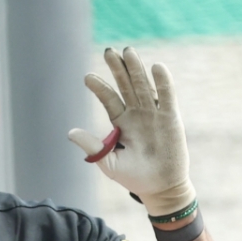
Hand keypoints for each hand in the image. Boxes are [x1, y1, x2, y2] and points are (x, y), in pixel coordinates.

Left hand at [68, 47, 194, 217]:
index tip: (87, 78)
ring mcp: (154, 113)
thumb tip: (70, 132)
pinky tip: (157, 67)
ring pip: (144, 86)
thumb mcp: (109, 164)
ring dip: (137, 69)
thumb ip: (92, 147)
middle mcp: (136, 114)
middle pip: (126, 85)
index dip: (99, 87)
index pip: (109, 99)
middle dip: (118, 69)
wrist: (162, 188)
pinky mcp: (171, 117)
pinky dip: (163, 82)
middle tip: (109, 52)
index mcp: (121, 123)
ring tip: (128, 52)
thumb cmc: (134, 178)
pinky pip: (167, 96)